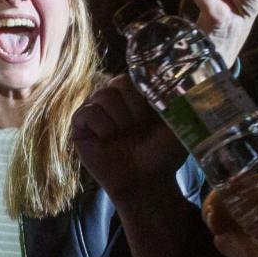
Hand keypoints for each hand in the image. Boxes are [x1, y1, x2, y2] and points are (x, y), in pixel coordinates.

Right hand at [69, 77, 185, 205]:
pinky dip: (101, 125)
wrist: (146, 182)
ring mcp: (95, 111)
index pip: (135, 75)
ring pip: (102, 95)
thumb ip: (174, 98)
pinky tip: (107, 139)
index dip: (144, 94)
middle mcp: (114, 99)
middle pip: (117, 82)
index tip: (152, 115)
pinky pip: (85, 112)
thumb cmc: (162, 155)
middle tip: (138, 127)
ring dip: (118, 118)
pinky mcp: (80, 126)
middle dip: (132, 107)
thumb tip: (166, 74)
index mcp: (136, 94)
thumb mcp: (177, 123)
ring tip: (123, 135)